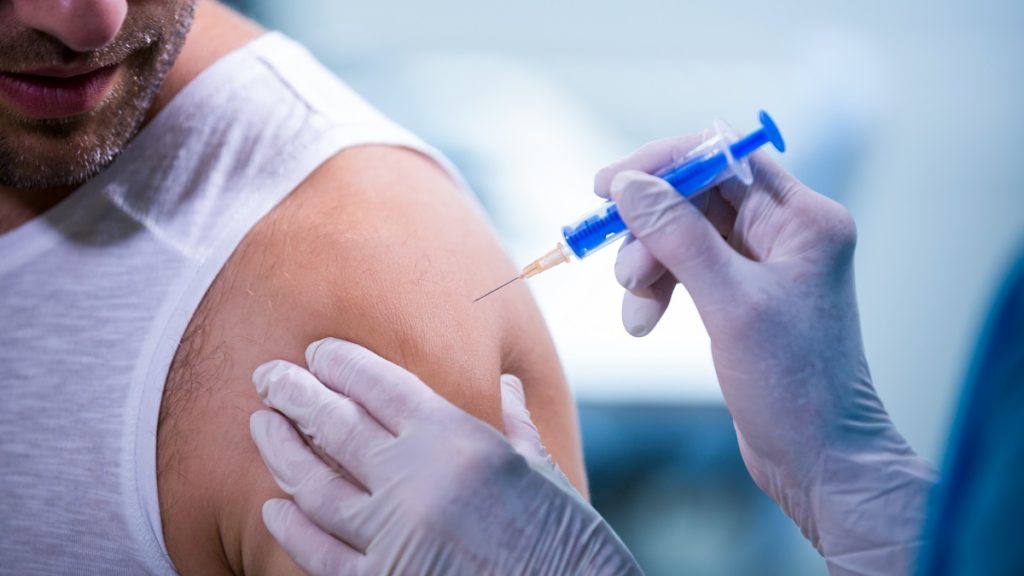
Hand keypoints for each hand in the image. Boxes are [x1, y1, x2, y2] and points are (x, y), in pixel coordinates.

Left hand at [249, 338, 640, 575]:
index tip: (318, 352)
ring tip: (262, 425)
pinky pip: (319, 552)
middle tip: (268, 377)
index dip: (343, 364)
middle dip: (295, 394)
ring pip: (314, 484)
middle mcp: (415, 483)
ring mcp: (392, 537)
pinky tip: (275, 506)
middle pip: (337, 426)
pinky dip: (293, 527)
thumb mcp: (543, 474)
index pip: (383, 386)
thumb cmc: (563, 539)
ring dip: (281, 451)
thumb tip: (504, 388)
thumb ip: (514, 428)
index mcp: (458, 442)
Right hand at [596, 138, 937, 573]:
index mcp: (804, 221)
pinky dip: (658, 290)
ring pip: (683, 235)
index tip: (607, 185)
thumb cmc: (793, 386)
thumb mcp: (730, 304)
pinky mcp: (741, 296)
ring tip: (638, 309)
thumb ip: (678, 236)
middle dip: (650, 230)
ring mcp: (763, 265)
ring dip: (648, 265)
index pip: (723, 158)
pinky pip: (686, 270)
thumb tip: (628, 184)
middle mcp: (786, 233)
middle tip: (625, 273)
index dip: (662, 165)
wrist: (820, 460)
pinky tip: (642, 323)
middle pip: (696, 197)